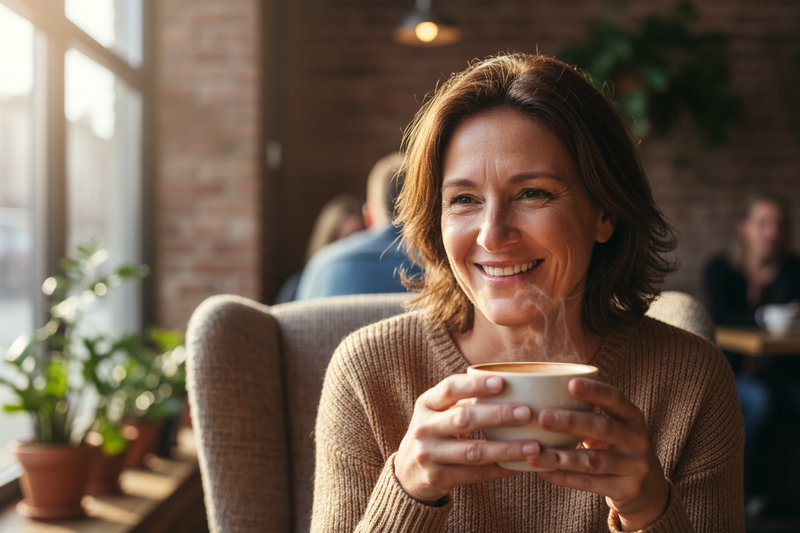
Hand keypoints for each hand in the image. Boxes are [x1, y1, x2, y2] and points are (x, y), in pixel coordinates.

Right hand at [394, 374, 538, 503]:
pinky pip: (474, 474)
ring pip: (473, 451)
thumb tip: (510, 384)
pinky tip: (519, 466)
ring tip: (533, 445)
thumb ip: (462, 398)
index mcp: (426, 404)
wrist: (407, 472)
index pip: (449, 388)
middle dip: (498, 415)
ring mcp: (429, 454)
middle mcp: (424, 428)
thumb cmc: (434, 433)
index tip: (502, 382)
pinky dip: (499, 470)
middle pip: (464, 418)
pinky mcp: (437, 478)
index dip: (475, 385)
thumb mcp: (437, 412)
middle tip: (527, 412)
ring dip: (506, 448)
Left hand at [526, 378, 668, 530]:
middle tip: (543, 418)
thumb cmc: (618, 448)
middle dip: (570, 422)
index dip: (594, 391)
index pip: (615, 399)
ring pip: (592, 461)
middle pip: (602, 428)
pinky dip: (564, 478)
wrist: (649, 490)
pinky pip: (590, 483)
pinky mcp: (627, 490)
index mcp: (633, 417)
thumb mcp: (615, 427)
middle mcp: (637, 440)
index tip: (569, 384)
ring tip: (533, 453)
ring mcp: (635, 466)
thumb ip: (589, 413)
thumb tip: (544, 393)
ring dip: (560, 457)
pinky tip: (543, 472)